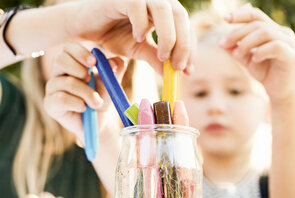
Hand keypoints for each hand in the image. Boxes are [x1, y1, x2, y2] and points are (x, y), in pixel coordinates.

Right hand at [44, 42, 125, 143]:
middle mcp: (59, 73)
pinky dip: (78, 104)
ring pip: (67, 82)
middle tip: (91, 79)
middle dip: (79, 69)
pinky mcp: (50, 104)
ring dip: (87, 93)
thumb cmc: (101, 98)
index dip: (80, 52)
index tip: (94, 62)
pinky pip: (62, 99)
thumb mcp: (111, 84)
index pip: (69, 48)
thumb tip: (115, 61)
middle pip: (60, 59)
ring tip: (96, 102)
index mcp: (72, 62)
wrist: (97, 122)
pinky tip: (83, 108)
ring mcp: (52, 88)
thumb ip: (115, 71)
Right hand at [71, 0, 194, 73]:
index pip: (185, 25)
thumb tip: (178, 73)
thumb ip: (157, 58)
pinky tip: (138, 37)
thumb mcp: (139, 50)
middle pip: (180, 15)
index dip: (190, 48)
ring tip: (161, 56)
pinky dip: (141, 24)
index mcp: (163, 10)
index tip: (188, 71)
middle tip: (178, 67)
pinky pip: (137, 6)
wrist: (83, 27)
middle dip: (183, 44)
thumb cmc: (112, 34)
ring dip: (167, 36)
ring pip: (163, 9)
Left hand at [219, 3, 294, 102]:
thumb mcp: (245, 59)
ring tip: (237, 55)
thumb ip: (234, 50)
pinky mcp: (292, 56)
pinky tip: (254, 59)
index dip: (241, 15)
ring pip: (265, 32)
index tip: (225, 19)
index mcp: (273, 30)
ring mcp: (289, 43)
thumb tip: (219, 41)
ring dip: (247, 42)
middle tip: (223, 44)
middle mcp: (283, 33)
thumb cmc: (264, 73)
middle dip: (237, 33)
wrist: (278, 92)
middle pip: (257, 24)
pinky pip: (276, 46)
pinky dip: (261, 51)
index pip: (256, 16)